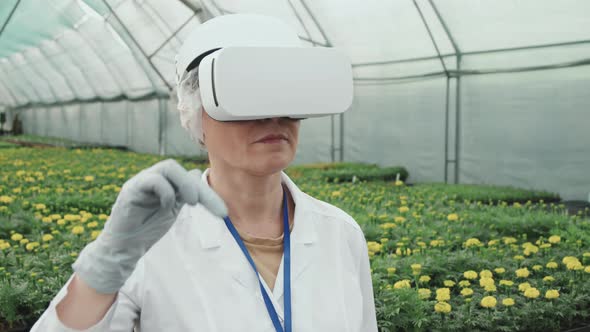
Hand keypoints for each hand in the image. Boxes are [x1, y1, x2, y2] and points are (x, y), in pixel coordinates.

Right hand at [72, 159, 226, 293]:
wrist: (124, 246)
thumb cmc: (147, 228)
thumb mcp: (171, 209)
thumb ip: (183, 193)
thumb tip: (196, 173)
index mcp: (163, 182)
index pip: (187, 176)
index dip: (207, 192)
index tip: (223, 213)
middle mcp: (151, 178)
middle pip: (176, 167)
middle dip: (195, 186)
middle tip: (201, 205)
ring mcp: (140, 182)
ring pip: (167, 168)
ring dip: (184, 185)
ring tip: (190, 203)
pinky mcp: (130, 191)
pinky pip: (152, 180)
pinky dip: (165, 192)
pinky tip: (167, 206)